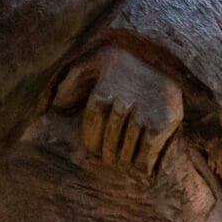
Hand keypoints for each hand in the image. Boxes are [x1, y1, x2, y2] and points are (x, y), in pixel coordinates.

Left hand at [56, 45, 183, 173]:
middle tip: (108, 160)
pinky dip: (145, 160)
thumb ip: (70, 84)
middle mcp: (123, 104)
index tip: (93, 151)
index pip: (93, 125)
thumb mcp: (89, 64)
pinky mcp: (164, 121)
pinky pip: (150, 148)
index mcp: (103, 92)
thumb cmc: (120, 62)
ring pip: (128, 146)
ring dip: (125, 159)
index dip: (91, 140)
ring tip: (123, 163)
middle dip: (108, 152)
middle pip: (110, 138)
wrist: (164, 55)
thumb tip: (57, 108)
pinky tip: (142, 166)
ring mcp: (145, 113)